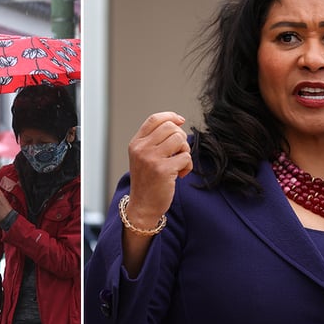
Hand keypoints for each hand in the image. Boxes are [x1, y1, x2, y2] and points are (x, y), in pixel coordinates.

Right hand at [125, 112, 191, 229]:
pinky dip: (187, 166)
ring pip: (179, 139)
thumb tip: (177, 122)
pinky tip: (180, 175)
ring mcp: (151, 159)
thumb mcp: (142, 157)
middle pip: (170, 128)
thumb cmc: (147, 181)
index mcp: (136, 143)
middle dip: (180, 138)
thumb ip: (154, 140)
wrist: (142, 206)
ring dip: (185, 151)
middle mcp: (141, 149)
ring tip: (179, 162)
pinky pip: (185, 157)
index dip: (171, 116)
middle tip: (178, 152)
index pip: (155, 119)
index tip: (180, 121)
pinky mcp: (163, 170)